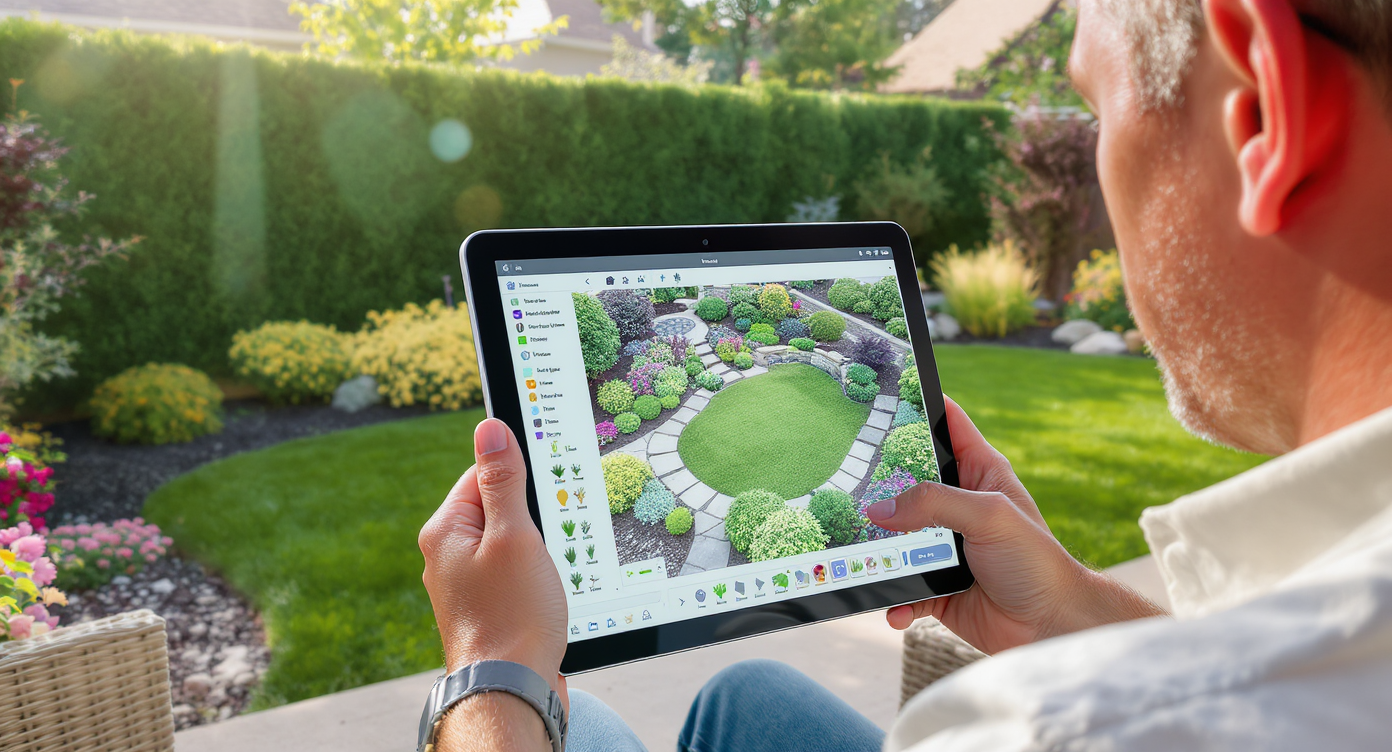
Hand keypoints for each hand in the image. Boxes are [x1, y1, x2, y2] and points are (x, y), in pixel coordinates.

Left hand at [419, 418, 567, 699]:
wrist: (512, 689)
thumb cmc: (513, 616)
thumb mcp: (514, 535)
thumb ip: (503, 480)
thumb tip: (490, 428)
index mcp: (444, 531)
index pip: (482, 475)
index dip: (519, 481)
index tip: (543, 496)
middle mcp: (446, 557)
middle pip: (497, 510)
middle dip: (531, 521)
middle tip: (545, 544)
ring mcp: (465, 586)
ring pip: (509, 546)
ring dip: (535, 554)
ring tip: (543, 578)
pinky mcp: (485, 609)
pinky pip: (512, 577)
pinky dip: (533, 580)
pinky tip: (544, 596)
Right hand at [866, 396, 1165, 654]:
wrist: (1050, 627)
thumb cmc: (1036, 562)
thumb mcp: (988, 516)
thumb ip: (933, 503)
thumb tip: (880, 509)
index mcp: (980, 472)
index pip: (947, 424)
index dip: (919, 405)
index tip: (883, 393)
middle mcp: (959, 506)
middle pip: (907, 482)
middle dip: (878, 484)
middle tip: (849, 481)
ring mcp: (944, 546)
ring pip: (896, 537)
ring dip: (879, 548)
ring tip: (860, 553)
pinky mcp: (936, 585)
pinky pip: (902, 587)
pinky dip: (894, 599)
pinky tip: (895, 609)